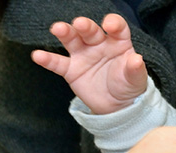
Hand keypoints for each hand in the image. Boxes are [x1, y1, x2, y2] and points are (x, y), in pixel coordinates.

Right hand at [31, 14, 146, 113]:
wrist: (117, 106)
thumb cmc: (128, 86)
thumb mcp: (136, 80)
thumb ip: (135, 69)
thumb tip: (137, 59)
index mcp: (118, 43)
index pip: (117, 28)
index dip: (114, 24)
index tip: (110, 25)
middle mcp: (99, 44)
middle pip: (91, 31)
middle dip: (85, 26)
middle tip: (80, 24)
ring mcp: (83, 55)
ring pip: (72, 40)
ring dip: (65, 33)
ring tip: (57, 29)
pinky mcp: (71, 70)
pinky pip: (58, 64)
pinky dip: (48, 60)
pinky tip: (38, 56)